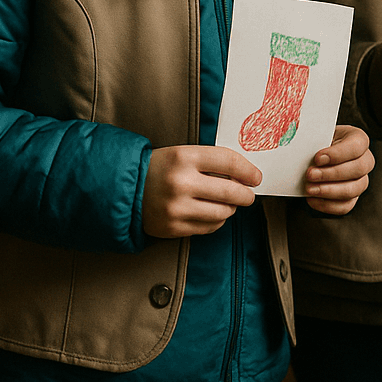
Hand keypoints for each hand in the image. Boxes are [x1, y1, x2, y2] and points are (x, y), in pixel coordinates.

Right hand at [143, 145, 259, 238]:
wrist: (125, 189)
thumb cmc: (160, 169)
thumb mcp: (183, 154)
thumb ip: (213, 162)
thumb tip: (246, 176)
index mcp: (184, 157)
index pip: (230, 162)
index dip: (249, 171)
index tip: (256, 177)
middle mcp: (180, 183)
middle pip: (232, 191)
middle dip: (246, 194)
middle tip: (247, 194)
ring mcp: (176, 208)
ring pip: (223, 212)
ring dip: (230, 208)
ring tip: (225, 202)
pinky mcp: (173, 227)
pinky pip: (209, 227)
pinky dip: (216, 221)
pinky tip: (209, 212)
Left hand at [304, 125, 375, 214]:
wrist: (315, 155)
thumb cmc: (318, 143)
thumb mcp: (318, 135)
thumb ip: (315, 140)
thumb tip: (303, 149)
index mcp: (358, 139)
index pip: (357, 146)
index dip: (338, 154)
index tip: (318, 158)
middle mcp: (365, 160)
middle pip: (358, 169)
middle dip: (331, 173)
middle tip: (310, 174)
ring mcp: (361, 181)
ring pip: (353, 189)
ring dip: (329, 190)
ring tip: (310, 188)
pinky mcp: (352, 198)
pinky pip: (344, 206)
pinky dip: (327, 204)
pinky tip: (312, 198)